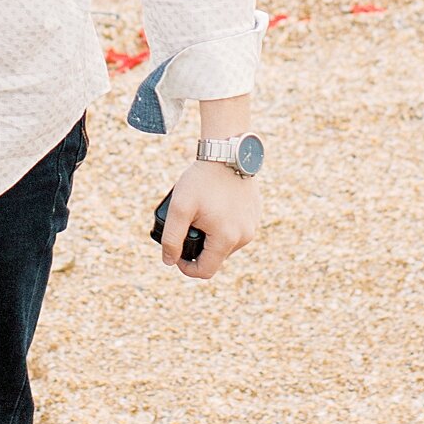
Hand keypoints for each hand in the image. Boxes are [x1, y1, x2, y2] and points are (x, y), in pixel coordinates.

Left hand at [158, 160, 259, 280]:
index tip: (175, 254)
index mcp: (226, 239)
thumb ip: (171, 237)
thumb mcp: (179, 208)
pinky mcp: (255, 215)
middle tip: (187, 225)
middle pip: (215, 257)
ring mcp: (252, 226)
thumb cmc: (201, 180)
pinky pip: (236, 229)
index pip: (205, 270)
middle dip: (198, 247)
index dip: (186, 267)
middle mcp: (244, 236)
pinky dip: (222, 224)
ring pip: (226, 244)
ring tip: (201, 214)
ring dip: (211, 236)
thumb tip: (168, 261)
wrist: (226, 152)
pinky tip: (214, 207)